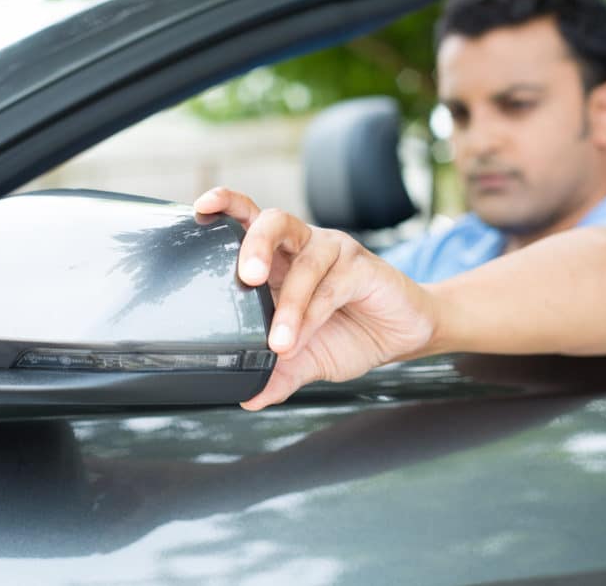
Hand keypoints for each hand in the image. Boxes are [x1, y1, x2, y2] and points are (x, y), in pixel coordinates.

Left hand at [194, 187, 439, 409]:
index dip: (227, 207)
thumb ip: (277, 374)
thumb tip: (248, 398)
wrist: (403, 335)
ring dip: (289, 305)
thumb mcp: (306, 360)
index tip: (202, 208)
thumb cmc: (350, 333)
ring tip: (279, 342)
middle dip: (255, 243)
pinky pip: (332, 286)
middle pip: (274, 221)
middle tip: (247, 277)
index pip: (249, 221)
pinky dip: (312, 315)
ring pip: (305, 262)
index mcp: (281, 258)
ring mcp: (334, 252)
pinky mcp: (362, 266)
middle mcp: (304, 246)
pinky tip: (300, 339)